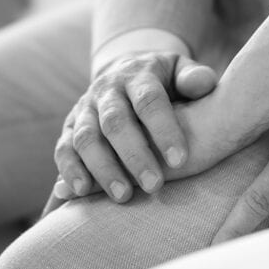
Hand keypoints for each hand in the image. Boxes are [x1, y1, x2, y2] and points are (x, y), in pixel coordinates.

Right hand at [46, 51, 216, 209]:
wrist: (126, 74)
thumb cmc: (164, 82)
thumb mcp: (180, 71)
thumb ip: (194, 78)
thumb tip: (204, 83)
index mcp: (137, 75)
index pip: (149, 100)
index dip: (163, 129)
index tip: (180, 160)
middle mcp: (106, 90)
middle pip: (115, 121)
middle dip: (134, 155)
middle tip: (154, 185)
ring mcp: (84, 109)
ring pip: (86, 138)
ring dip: (103, 168)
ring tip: (122, 196)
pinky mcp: (69, 128)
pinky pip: (63, 150)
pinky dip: (70, 171)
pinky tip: (83, 192)